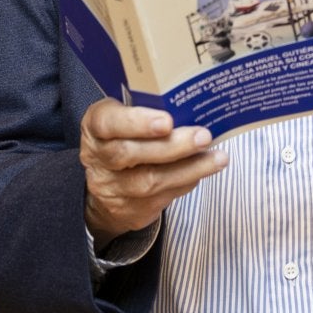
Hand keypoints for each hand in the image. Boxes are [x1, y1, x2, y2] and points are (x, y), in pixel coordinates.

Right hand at [79, 100, 225, 240]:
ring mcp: (112, 189)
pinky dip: (186, 181)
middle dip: (172, 146)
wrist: (106, 184)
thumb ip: (147, 108)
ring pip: (150, 181)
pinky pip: (162, 198)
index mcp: (95, 128)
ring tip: (217, 158)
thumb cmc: (124, 138)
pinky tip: (203, 169)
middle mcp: (98, 159)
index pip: (107, 123)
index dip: (136, 122)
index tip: (167, 121)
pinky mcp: (130, 210)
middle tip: (203, 136)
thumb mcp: (124, 116)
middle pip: (130, 154)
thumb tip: (193, 102)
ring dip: (189, 168)